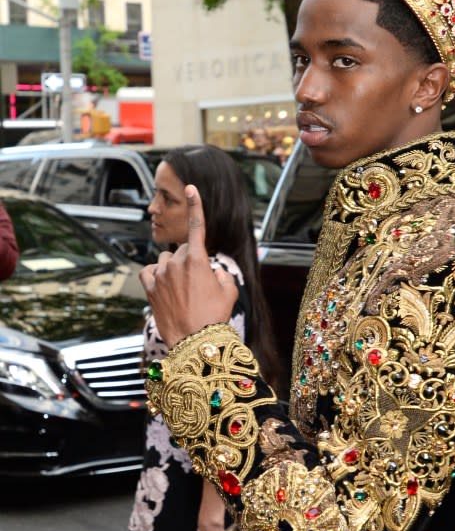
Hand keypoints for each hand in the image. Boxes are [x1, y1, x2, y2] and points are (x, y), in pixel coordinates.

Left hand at [139, 185, 238, 347]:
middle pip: (182, 251)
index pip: (198, 226)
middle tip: (198, 285)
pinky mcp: (150, 288)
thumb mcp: (229, 292)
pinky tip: (163, 285)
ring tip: (181, 290)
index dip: (196, 205)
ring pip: (165, 260)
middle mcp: (176, 263)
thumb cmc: (215, 317)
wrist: (195, 342)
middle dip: (189, 261)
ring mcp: (161, 275)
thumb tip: (213, 271)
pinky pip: (148, 271)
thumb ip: (222, 274)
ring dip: (172, 269)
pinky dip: (155, 275)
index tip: (191, 188)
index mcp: (198, 260)